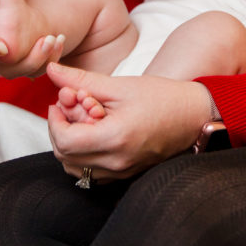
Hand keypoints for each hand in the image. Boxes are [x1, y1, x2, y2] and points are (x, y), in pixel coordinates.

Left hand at [46, 62, 211, 182]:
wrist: (193, 115)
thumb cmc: (162, 97)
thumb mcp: (120, 85)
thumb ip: (81, 79)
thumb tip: (52, 70)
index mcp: (115, 138)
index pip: (65, 141)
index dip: (55, 120)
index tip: (61, 100)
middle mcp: (116, 163)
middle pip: (65, 157)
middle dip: (61, 128)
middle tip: (73, 105)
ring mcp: (121, 173)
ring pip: (75, 168)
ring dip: (71, 143)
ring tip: (84, 117)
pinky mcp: (125, 175)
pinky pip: (91, 173)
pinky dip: (84, 154)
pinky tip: (95, 132)